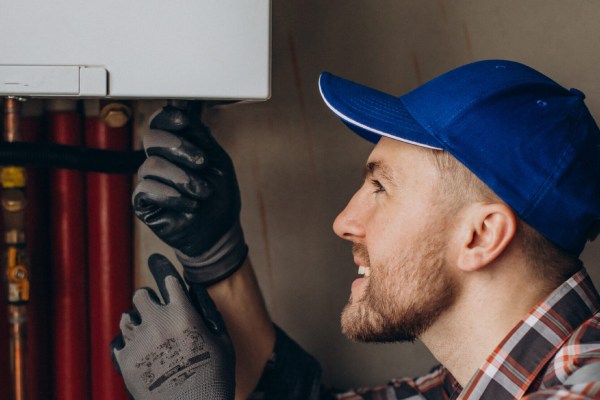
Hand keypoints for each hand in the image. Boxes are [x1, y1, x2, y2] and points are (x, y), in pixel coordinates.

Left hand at [111, 254, 234, 398]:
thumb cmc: (215, 376)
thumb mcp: (222, 340)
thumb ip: (207, 312)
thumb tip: (192, 292)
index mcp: (183, 312)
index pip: (166, 277)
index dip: (161, 266)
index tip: (156, 260)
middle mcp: (157, 321)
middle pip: (140, 295)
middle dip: (148, 300)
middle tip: (156, 310)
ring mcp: (139, 341)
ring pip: (127, 317)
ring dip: (138, 321)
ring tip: (148, 334)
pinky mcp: (125, 361)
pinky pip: (119, 341)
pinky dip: (128, 343)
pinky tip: (139, 350)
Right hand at [132, 103, 247, 284]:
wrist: (219, 232)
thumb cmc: (220, 196)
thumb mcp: (218, 163)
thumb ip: (201, 138)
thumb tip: (184, 109)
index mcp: (178, 147)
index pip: (161, 122)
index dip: (168, 118)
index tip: (184, 122)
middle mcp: (161, 160)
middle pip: (151, 138)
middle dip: (179, 147)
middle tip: (201, 162)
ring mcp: (151, 181)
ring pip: (151, 165)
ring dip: (182, 178)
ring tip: (202, 192)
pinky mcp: (144, 202)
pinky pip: (147, 190)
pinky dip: (172, 196)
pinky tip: (190, 204)